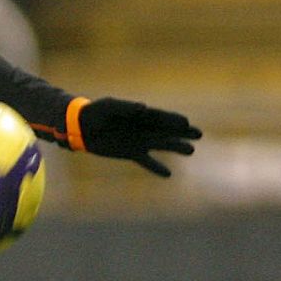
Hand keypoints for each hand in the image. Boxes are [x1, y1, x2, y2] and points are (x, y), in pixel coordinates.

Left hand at [77, 97, 201, 176]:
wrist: (80, 127)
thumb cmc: (94, 112)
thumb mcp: (109, 106)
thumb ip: (126, 107)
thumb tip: (143, 108)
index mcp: (140, 114)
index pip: (160, 117)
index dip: (173, 120)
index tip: (186, 123)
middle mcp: (143, 127)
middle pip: (167, 130)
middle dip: (182, 132)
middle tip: (199, 134)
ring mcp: (138, 141)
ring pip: (161, 145)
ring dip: (175, 147)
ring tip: (191, 151)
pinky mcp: (130, 153)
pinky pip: (146, 161)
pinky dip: (156, 168)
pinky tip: (169, 174)